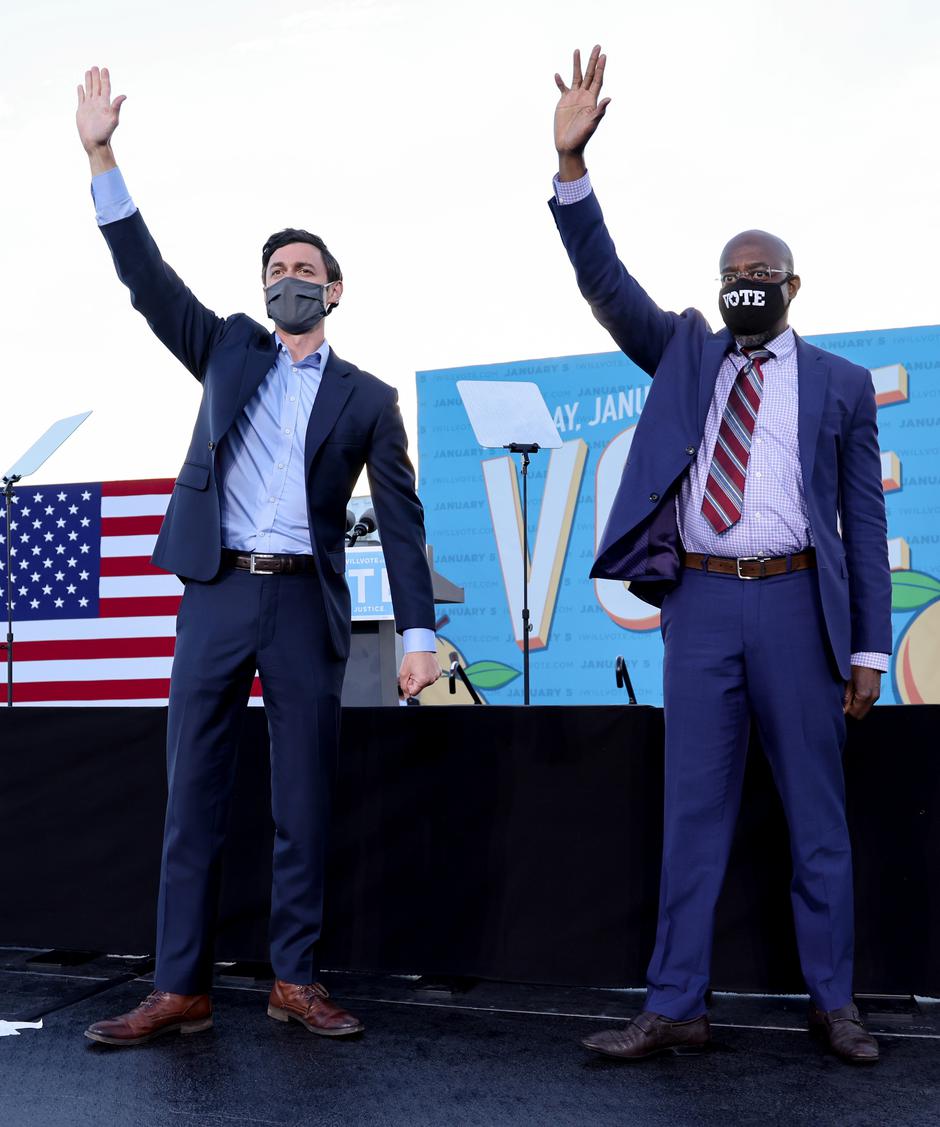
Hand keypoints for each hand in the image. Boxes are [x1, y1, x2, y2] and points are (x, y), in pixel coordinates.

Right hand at [76, 66, 124, 171]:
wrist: (94, 142)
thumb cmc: (105, 133)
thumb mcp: (113, 119)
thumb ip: (116, 106)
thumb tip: (124, 95)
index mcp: (105, 104)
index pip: (106, 87)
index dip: (105, 78)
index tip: (104, 69)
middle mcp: (97, 103)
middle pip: (97, 86)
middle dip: (96, 76)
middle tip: (95, 67)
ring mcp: (89, 106)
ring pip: (89, 90)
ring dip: (89, 81)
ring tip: (88, 71)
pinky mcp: (82, 110)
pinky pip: (81, 97)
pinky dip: (81, 91)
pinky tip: (80, 86)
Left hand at [398, 651, 440, 699]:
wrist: (421, 646)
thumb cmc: (413, 656)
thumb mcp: (403, 672)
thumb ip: (403, 686)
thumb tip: (406, 694)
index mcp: (423, 680)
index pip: (413, 692)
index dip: (408, 686)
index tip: (408, 678)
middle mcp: (431, 679)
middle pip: (420, 687)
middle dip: (414, 681)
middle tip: (413, 670)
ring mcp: (436, 675)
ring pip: (425, 682)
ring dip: (420, 677)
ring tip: (418, 667)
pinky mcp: (438, 671)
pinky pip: (430, 677)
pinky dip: (426, 673)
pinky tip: (423, 666)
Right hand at [554, 45, 610, 177]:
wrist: (568, 145)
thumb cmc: (581, 137)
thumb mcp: (592, 124)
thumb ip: (599, 111)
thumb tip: (609, 99)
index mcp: (592, 100)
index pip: (597, 80)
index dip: (600, 68)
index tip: (603, 55)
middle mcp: (583, 96)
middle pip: (589, 74)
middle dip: (592, 60)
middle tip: (597, 46)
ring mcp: (573, 98)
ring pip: (576, 77)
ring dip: (577, 64)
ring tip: (577, 51)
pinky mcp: (563, 103)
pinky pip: (562, 88)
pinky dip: (560, 82)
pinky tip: (557, 75)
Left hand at [843, 665, 881, 719]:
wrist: (869, 657)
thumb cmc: (856, 666)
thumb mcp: (847, 681)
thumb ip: (845, 696)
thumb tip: (842, 708)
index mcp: (864, 695)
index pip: (854, 714)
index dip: (845, 713)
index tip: (840, 709)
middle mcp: (872, 698)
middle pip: (860, 715)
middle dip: (851, 712)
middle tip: (843, 705)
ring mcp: (876, 695)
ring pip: (864, 710)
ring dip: (856, 708)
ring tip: (848, 698)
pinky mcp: (877, 693)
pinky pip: (868, 704)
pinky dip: (861, 703)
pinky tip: (854, 695)